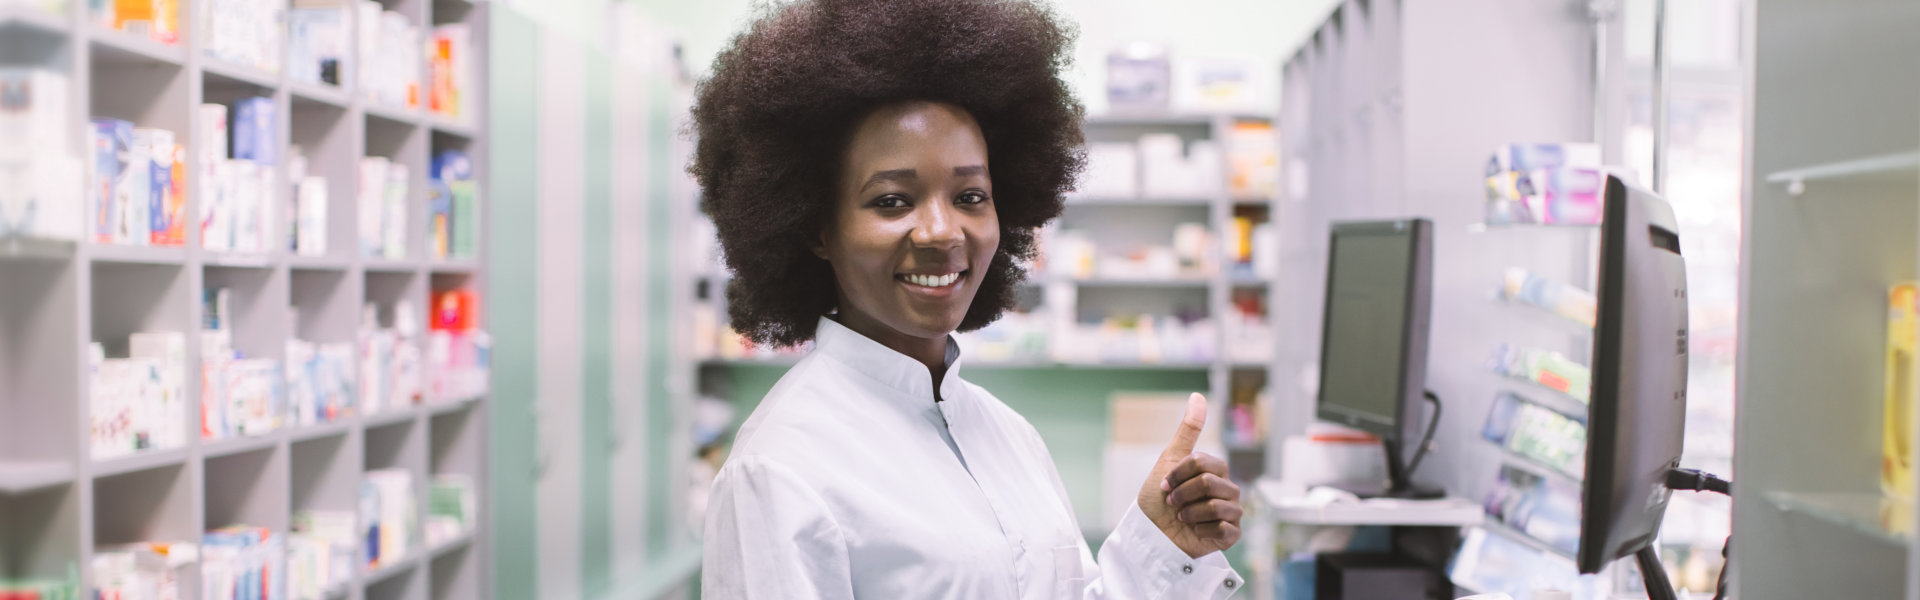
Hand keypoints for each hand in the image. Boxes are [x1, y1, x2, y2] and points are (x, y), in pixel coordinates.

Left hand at [1136, 393, 1241, 557]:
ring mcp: (1231, 513)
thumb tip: (1198, 396)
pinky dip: (1200, 530)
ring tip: (1182, 518)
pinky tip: (1194, 532)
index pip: (1203, 463)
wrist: (1150, 535)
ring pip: (1217, 505)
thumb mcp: (1169, 460)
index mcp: (1216, 471)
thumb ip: (1188, 430)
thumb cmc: (1158, 499)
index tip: (1164, 485)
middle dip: (1182, 493)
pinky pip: (1223, 528)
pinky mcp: (1231, 535)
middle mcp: (1228, 490)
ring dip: (1189, 512)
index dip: (1178, 474)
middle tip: (1172, 503)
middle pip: (1209, 482)